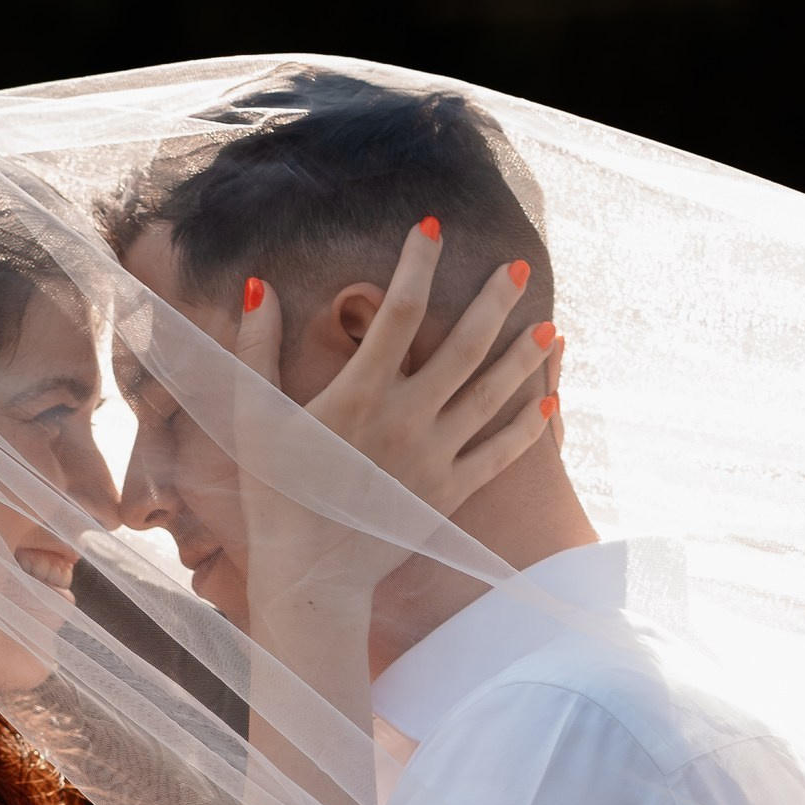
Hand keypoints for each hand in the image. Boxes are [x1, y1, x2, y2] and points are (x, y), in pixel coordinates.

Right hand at [234, 223, 557, 623]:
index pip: (398, 310)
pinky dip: (527, 428)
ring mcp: (434, 457)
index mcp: (360, 392)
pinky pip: (498, 454)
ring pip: (491, 396)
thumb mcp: (253, 416)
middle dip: (493, 303)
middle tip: (517, 269)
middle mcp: (406, 418)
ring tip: (551, 326)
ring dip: (524, 358)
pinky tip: (549, 402)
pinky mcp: (450, 493)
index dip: (418, 264)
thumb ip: (255, 349)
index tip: (432, 228)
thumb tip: (259, 286)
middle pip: (463, 346)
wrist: (309, 575)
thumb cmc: (275, 494)